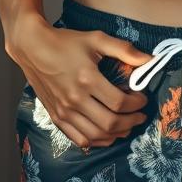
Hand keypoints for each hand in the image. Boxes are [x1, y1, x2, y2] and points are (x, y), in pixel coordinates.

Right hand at [7, 21, 153, 148]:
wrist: (33, 48)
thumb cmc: (66, 42)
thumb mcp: (96, 39)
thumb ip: (124, 50)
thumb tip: (149, 59)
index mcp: (87, 78)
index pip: (119, 102)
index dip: (136, 104)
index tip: (142, 99)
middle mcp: (75, 99)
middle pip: (110, 123)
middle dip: (131, 122)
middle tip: (140, 116)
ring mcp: (64, 111)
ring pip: (96, 135)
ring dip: (117, 134)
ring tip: (127, 126)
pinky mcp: (56, 117)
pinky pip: (79, 139)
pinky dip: (96, 142)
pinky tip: (106, 134)